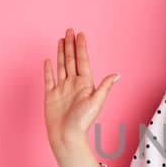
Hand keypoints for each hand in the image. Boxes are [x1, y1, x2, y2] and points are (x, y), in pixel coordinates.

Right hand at [44, 28, 119, 151]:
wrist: (66, 136)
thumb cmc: (82, 122)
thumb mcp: (96, 102)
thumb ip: (104, 87)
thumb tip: (117, 75)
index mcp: (84, 84)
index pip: (82, 61)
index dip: (81, 47)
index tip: (80, 34)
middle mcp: (73, 84)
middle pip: (70, 59)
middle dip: (70, 45)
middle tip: (69, 30)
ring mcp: (61, 89)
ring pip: (60, 66)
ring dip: (60, 53)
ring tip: (60, 40)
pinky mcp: (50, 95)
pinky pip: (49, 79)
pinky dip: (48, 69)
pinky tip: (48, 60)